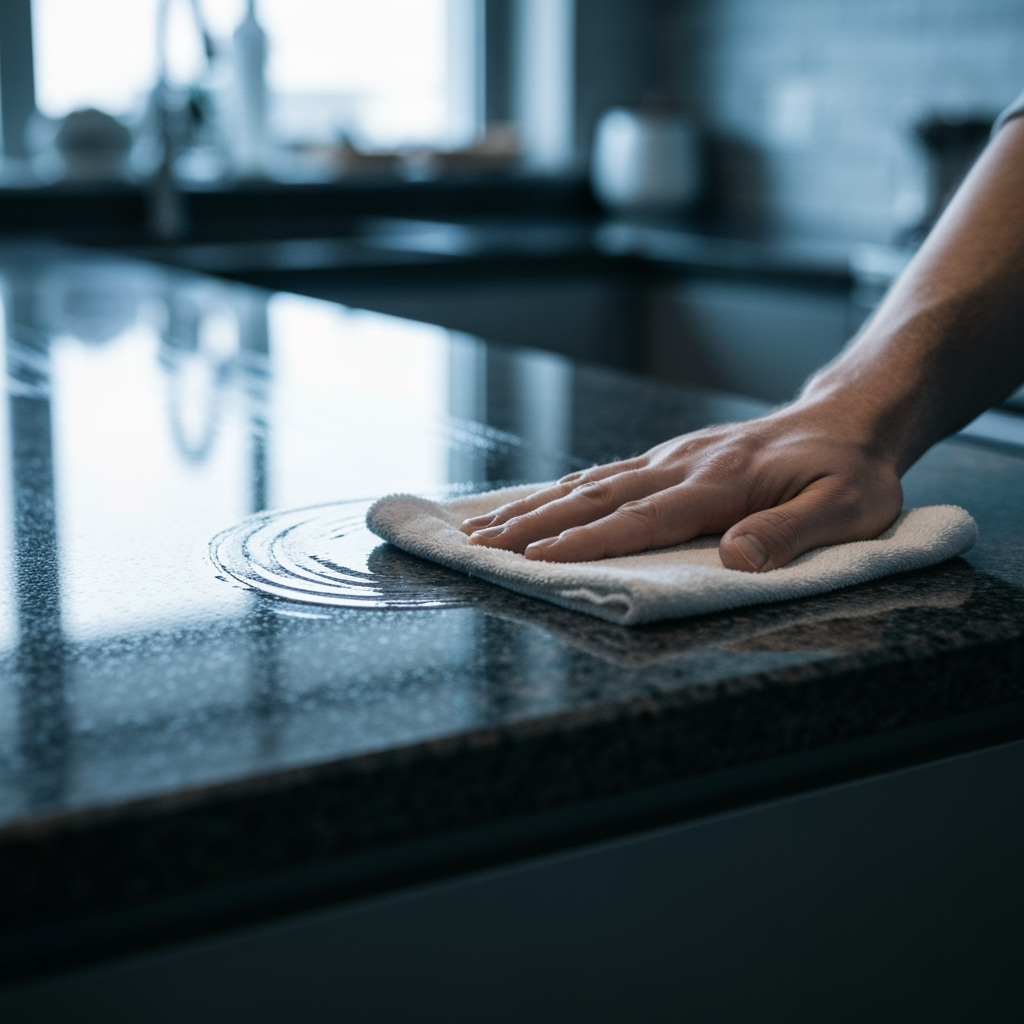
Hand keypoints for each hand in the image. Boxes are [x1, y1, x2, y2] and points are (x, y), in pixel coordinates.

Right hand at [459, 403, 903, 570]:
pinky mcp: (672, 457)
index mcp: (719, 484)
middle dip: (533, 525)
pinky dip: (565, 490)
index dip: (586, 543)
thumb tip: (735, 558)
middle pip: (596, 499)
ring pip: (592, 484)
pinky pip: (607, 473)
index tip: (534, 559)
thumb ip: (793, 532)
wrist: (847, 417)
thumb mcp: (847, 507)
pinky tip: (539, 502)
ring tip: (486, 527)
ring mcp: (672, 458)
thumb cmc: (850, 470)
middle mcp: (682, 467)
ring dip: (536, 507)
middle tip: (479, 545)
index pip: (640, 519)